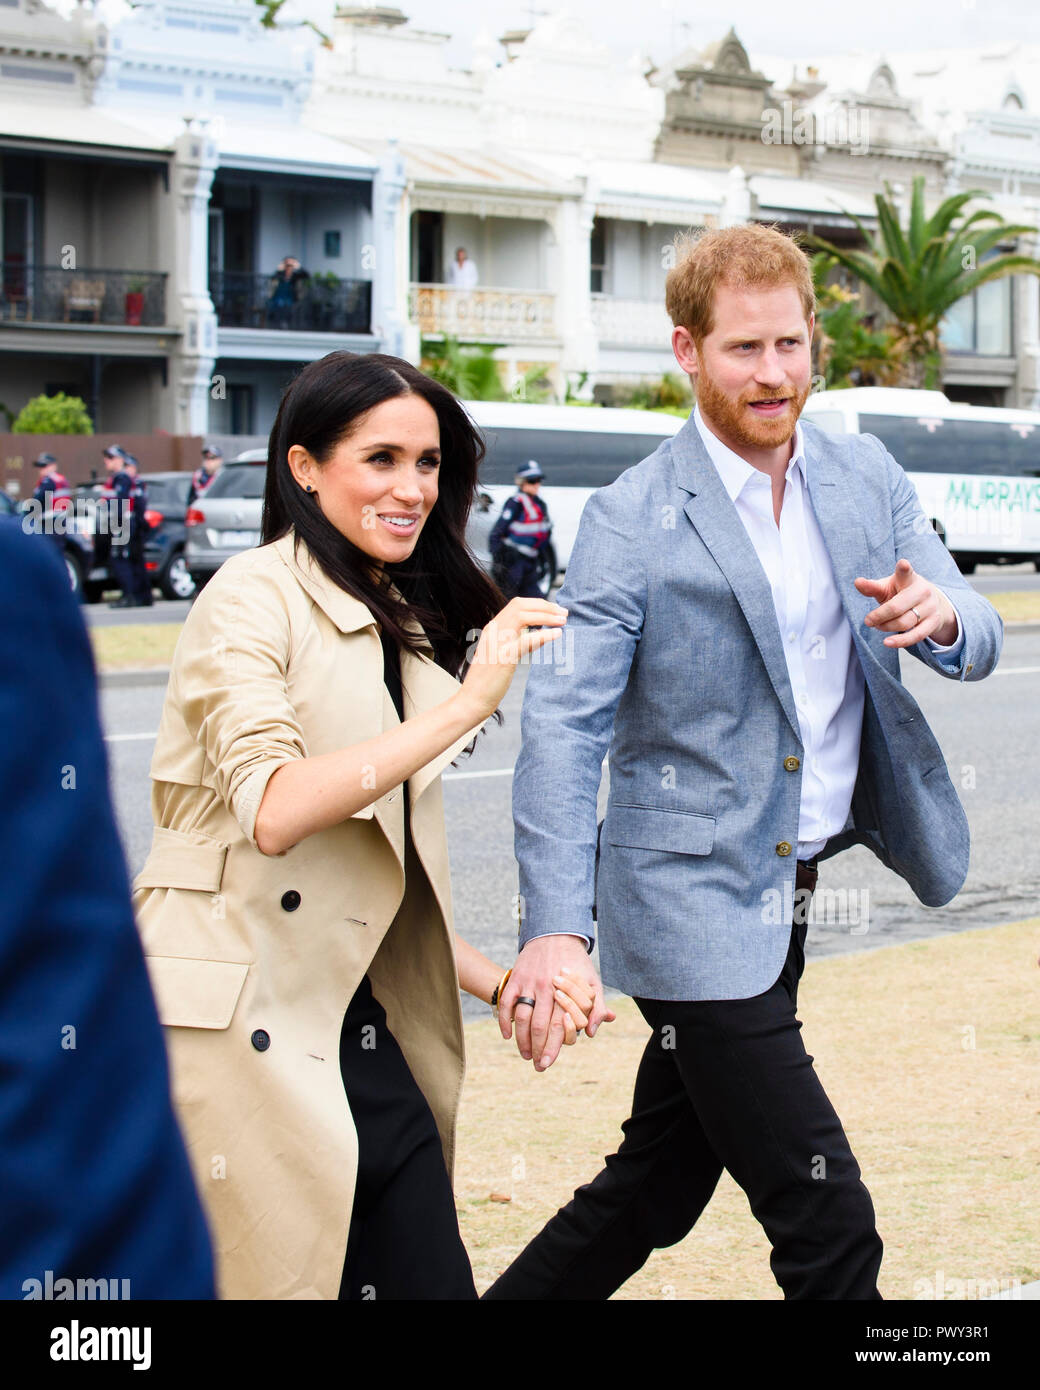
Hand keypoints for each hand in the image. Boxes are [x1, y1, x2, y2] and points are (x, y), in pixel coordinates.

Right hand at [458, 597, 566, 720]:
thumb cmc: (489, 680)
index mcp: (493, 628)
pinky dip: (543, 635)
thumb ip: (520, 642)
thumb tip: (542, 633)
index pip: (517, 605)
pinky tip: (557, 634)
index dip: (539, 604)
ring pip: (522, 617)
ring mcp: (496, 643)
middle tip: (564, 613)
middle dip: (545, 606)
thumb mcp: (504, 655)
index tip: (556, 610)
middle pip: (520, 606)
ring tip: (563, 621)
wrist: (472, 700)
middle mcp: (493, 631)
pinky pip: (524, 641)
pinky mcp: (502, 658)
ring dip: (546, 616)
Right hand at [500, 935, 614, 1070]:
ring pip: (521, 1017)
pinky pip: (507, 1002)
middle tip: (536, 1065)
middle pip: (538, 1026)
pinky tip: (507, 1035)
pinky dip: (504, 1020)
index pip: (559, 1026)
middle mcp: (547, 988)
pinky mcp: (517, 977)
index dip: (553, 1047)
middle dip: (536, 1049)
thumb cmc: (576, 963)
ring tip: (525, 1054)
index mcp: (567, 991)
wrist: (556, 933)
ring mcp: (530, 983)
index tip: (547, 1063)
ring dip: (521, 1039)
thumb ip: (596, 1007)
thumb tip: (591, 1032)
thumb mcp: (593, 982)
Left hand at [855, 558, 957, 647]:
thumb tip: (857, 582)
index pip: (906, 572)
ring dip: (886, 627)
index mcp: (909, 578)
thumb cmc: (901, 593)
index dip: (904, 568)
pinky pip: (916, 635)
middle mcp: (922, 590)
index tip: (903, 564)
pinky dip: (900, 641)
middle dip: (879, 616)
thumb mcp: (887, 588)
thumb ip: (872, 587)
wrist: (928, 604)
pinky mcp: (933, 622)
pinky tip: (888, 642)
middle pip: (896, 607)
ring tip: (877, 626)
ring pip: (904, 622)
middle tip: (868, 620)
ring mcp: (930, 607)